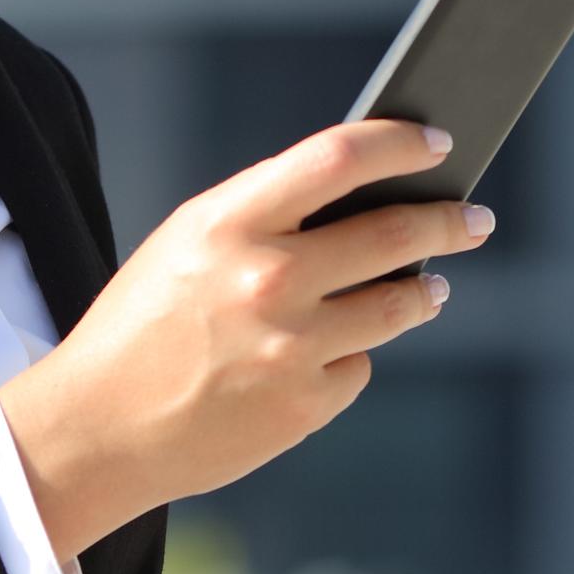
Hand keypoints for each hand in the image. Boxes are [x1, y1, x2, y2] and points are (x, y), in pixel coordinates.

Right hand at [0, 119, 496, 559]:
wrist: (98, 429)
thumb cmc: (144, 323)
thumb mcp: (190, 242)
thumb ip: (269, 212)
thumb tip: (367, 195)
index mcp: (230, 223)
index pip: (339, 158)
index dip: (400, 144)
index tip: (438, 144)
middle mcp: (269, 280)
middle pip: (396, 232)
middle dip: (450, 220)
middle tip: (475, 217)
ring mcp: (292, 347)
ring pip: (399, 304)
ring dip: (425, 291)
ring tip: (433, 287)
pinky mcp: (305, 406)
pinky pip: (358, 366)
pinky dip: (350, 357)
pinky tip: (325, 357)